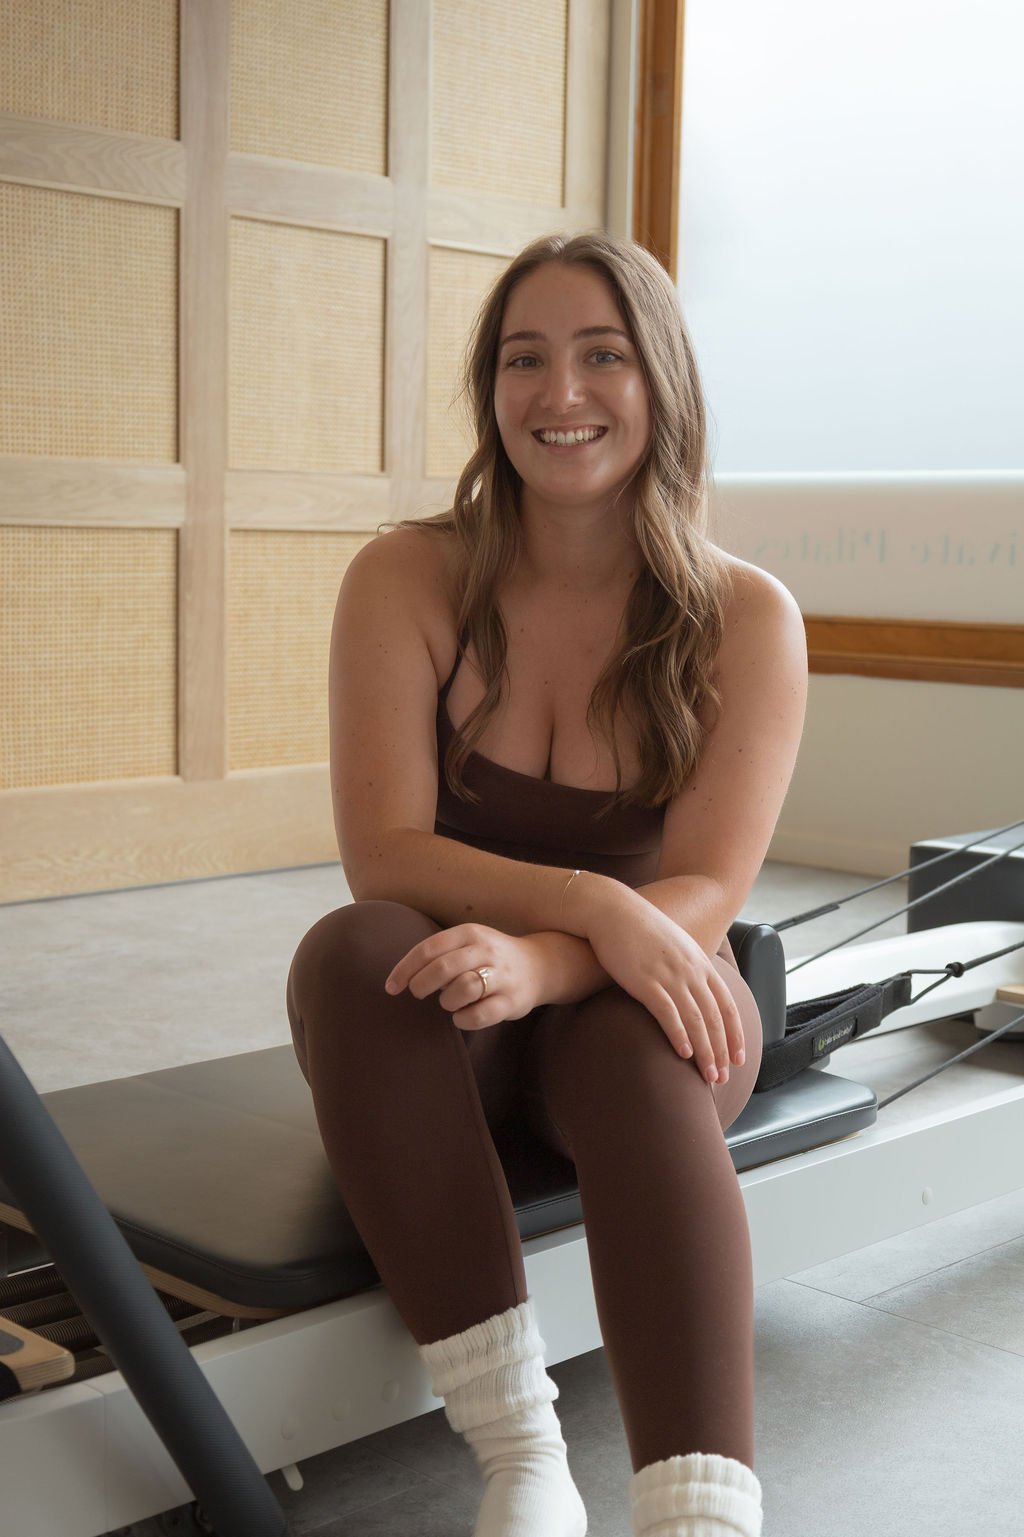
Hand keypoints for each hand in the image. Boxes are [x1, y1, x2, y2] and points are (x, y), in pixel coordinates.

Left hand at [384, 924, 546, 1029]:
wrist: (540, 966)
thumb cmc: (489, 958)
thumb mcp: (467, 944)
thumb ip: (439, 955)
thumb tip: (402, 977)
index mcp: (470, 933)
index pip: (428, 949)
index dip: (405, 970)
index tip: (391, 988)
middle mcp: (486, 951)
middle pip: (443, 968)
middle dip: (422, 985)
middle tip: (418, 994)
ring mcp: (501, 976)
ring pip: (462, 989)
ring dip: (447, 1001)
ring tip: (449, 1002)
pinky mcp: (512, 1001)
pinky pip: (479, 1015)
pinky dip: (463, 1020)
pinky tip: (461, 1016)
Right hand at [572, 878, 744, 1084]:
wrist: (612, 909)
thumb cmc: (639, 928)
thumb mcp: (674, 944)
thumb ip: (688, 965)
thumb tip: (694, 987)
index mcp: (700, 962)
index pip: (726, 1004)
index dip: (734, 1034)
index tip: (738, 1058)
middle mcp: (691, 970)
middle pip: (714, 1017)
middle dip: (721, 1050)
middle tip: (723, 1077)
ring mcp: (670, 975)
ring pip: (696, 1019)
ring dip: (705, 1051)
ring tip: (708, 1076)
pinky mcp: (646, 981)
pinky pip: (668, 1013)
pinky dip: (679, 1035)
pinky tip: (683, 1054)